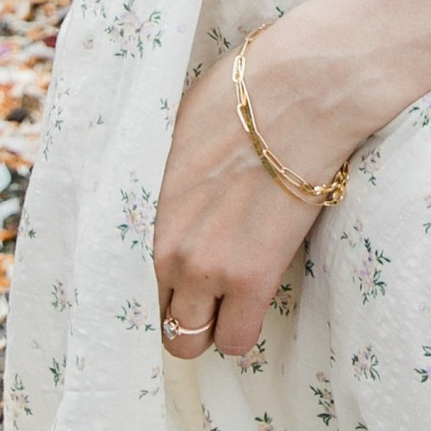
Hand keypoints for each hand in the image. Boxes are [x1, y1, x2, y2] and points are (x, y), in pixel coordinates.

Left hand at [153, 0, 377, 362]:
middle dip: (182, 310)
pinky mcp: (252, 277)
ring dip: (210, 323)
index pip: (130, 282)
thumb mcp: (178, 131)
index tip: (181, 280)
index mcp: (143, 211)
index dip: (160, 285)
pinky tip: (255, 299)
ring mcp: (206, 267)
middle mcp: (164, 247)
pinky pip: (237, 339)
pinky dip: (242, 328)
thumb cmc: (243, 95)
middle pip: (157, 317)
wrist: (300, 91)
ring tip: (232, 298)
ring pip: (191, 339)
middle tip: (209, 292)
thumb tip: (174, 192)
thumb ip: (168, 181)